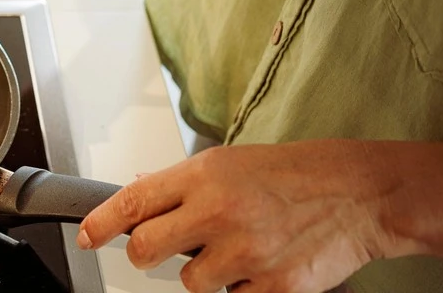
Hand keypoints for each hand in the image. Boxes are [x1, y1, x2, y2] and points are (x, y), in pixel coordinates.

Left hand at [78, 141, 392, 292]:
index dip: (100, 224)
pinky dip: (242, 287)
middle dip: (144, 255)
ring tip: (236, 247)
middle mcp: (217, 212)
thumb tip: (136, 192)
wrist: (356, 194)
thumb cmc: (291, 174)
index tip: (86, 237)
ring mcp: (244, 252)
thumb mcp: (228, 162)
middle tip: (159, 251)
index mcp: (202, 176)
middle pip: (146, 250)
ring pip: (189, 282)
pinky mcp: (271, 286)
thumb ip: (180, 182)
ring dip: (204, 272)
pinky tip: (261, 263)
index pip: (132, 202)